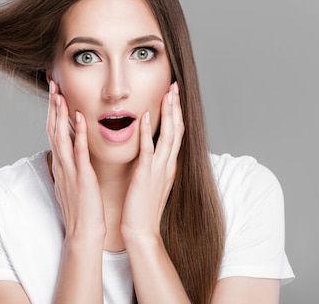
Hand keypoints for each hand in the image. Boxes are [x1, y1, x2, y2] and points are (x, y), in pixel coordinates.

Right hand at [47, 81, 105, 240]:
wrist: (83, 233)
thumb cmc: (81, 209)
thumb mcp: (72, 182)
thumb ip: (71, 165)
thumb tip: (72, 151)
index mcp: (61, 164)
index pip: (53, 132)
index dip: (53, 112)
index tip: (54, 93)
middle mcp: (62, 164)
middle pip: (52, 129)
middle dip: (52, 106)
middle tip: (52, 85)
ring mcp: (70, 170)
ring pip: (61, 136)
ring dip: (59, 114)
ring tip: (59, 94)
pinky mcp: (82, 177)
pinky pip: (78, 151)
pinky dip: (78, 133)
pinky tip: (79, 117)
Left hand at [121, 82, 183, 240]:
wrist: (141, 231)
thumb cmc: (142, 208)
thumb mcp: (151, 181)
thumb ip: (152, 164)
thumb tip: (149, 149)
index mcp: (168, 165)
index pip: (175, 133)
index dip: (176, 113)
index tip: (173, 95)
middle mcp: (167, 165)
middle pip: (177, 129)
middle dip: (176, 107)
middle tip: (174, 86)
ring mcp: (159, 169)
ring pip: (168, 136)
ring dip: (168, 113)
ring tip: (167, 94)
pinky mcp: (146, 175)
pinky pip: (148, 150)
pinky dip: (148, 133)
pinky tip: (146, 117)